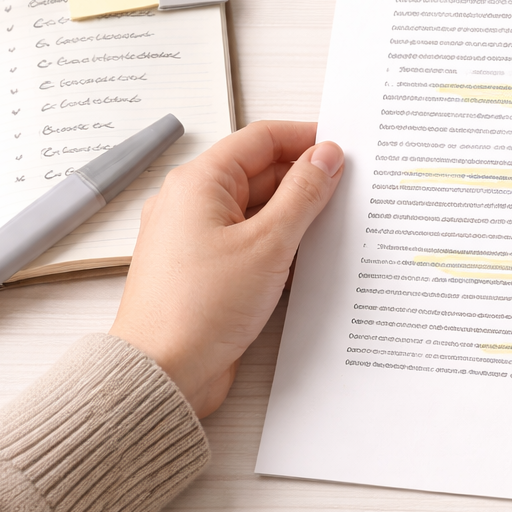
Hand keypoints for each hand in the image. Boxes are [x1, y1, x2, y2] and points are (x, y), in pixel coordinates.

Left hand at [110, 121, 343, 416]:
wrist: (162, 373)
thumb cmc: (199, 309)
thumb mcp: (268, 243)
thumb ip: (303, 194)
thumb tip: (326, 157)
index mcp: (199, 182)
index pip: (261, 139)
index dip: (305, 139)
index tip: (343, 150)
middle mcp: (193, 203)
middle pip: (260, 173)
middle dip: (305, 180)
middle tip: (349, 191)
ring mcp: (198, 238)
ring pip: (258, 210)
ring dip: (295, 216)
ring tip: (334, 226)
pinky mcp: (207, 270)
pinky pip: (250, 242)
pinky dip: (279, 245)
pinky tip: (308, 259)